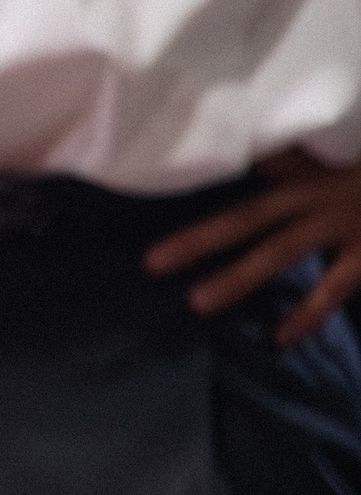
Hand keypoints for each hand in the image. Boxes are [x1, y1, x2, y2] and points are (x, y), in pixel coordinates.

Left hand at [142, 150, 360, 345]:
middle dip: (200, 239)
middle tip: (152, 263)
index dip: (200, 208)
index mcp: (303, 181)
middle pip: (249, 217)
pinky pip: (336, 285)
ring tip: (198, 302)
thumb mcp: (337, 165)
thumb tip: (252, 157)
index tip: (157, 230)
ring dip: (239, 276)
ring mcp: (346, 225)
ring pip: (281, 250)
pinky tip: (283, 337)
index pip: (241, 195)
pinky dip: (309, 313)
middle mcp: (317, 199)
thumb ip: (293, 164)